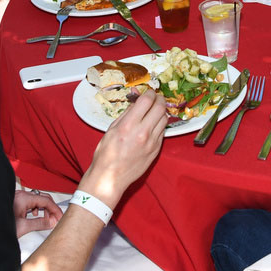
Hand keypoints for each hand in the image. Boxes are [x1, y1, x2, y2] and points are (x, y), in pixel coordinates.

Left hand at [14, 190, 61, 237]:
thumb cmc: (1, 225)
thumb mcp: (23, 227)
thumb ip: (40, 224)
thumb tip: (51, 223)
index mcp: (24, 198)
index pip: (46, 201)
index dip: (55, 209)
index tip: (60, 216)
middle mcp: (21, 195)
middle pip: (43, 198)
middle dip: (51, 208)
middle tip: (55, 218)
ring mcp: (18, 197)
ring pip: (37, 199)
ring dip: (44, 208)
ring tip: (46, 218)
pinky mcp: (16, 201)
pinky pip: (30, 202)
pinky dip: (36, 208)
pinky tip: (35, 215)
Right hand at [76, 89, 167, 208]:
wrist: (110, 178)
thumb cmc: (106, 154)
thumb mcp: (111, 129)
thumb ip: (127, 113)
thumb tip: (136, 100)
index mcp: (129, 125)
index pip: (147, 101)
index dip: (150, 93)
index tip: (149, 93)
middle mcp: (143, 132)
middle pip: (160, 107)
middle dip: (159, 99)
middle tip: (155, 98)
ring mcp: (152, 142)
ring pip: (165, 119)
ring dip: (161, 112)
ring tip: (154, 111)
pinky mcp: (156, 150)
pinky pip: (162, 131)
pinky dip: (159, 124)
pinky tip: (152, 125)